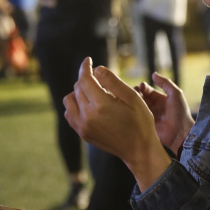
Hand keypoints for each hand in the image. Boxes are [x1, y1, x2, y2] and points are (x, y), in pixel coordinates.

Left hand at [64, 57, 170, 191]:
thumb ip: (113, 81)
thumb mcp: (132, 97)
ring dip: (78, 92)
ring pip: (69, 100)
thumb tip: (97, 69)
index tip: (88, 60)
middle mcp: (87, 116)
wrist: (138, 149)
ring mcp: (82, 126)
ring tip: (94, 93)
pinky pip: (70, 114)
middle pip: (78, 87)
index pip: (84, 79)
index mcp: (101, 105)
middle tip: (102, 81)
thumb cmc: (140, 122)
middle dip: (87, 79)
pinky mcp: (82, 133)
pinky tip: (88, 106)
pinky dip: (75, 106)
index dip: (85, 67)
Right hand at [134, 72, 194, 154]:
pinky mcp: (146, 124)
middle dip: (137, 93)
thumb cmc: (180, 112)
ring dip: (134, 101)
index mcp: (162, 99)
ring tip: (130, 98)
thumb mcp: (175, 93)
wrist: (180, 132)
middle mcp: (155, 107)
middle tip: (134, 91)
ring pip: (138, 106)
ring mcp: (150, 116)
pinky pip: (137, 116)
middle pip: (142, 98)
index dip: (144, 87)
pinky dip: (133, 111)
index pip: (149, 91)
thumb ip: (165, 83)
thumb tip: (154, 74)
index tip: (141, 86)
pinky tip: (130, 107)